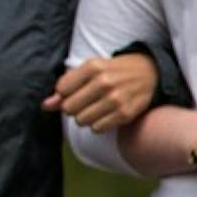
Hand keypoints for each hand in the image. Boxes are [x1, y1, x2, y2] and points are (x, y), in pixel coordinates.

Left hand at [42, 53, 156, 131]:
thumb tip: (45, 106)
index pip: (62, 90)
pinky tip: (106, 115)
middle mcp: (104, 82)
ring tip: (96, 108)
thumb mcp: (91, 70)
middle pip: (69, 108)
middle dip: (74, 108)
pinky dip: (98, 125)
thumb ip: (67, 86)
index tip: (77, 90)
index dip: (66, 93)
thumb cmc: (115, 71)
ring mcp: (116, 99)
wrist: (151, 73)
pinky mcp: (125, 113)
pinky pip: (97, 128)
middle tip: (86, 102)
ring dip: (86, 117)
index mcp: (93, 67)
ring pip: (81, 120)